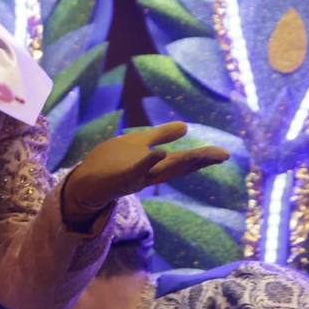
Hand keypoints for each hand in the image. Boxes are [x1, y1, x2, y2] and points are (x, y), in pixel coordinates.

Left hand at [64, 122, 229, 225]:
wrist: (84, 183)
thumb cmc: (112, 163)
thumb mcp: (140, 144)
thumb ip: (162, 136)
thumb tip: (185, 126)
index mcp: (155, 164)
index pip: (182, 160)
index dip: (202, 157)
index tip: (224, 154)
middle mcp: (150, 173)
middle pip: (177, 166)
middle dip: (199, 160)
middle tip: (222, 155)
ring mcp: (136, 176)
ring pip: (162, 170)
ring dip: (181, 162)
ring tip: (201, 154)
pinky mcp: (120, 177)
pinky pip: (136, 170)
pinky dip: (147, 162)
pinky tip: (159, 152)